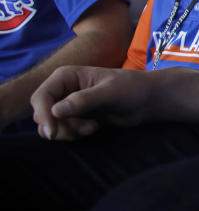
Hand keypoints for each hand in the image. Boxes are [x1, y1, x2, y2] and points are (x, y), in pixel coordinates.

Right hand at [31, 66, 151, 140]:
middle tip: (86, 129)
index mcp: (66, 76)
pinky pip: (62, 131)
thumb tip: (54, 110)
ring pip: (51, 126)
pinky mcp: (74, 117)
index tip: (53, 133)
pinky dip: (74, 134)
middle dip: (60, 126)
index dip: (42, 115)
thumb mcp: (109, 93)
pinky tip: (94, 128)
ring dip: (69, 132)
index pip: (41, 97)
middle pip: (42, 114)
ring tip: (93, 127)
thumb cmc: (131, 89)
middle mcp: (62, 89)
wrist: (145, 100)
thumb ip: (84, 100)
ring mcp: (67, 104)